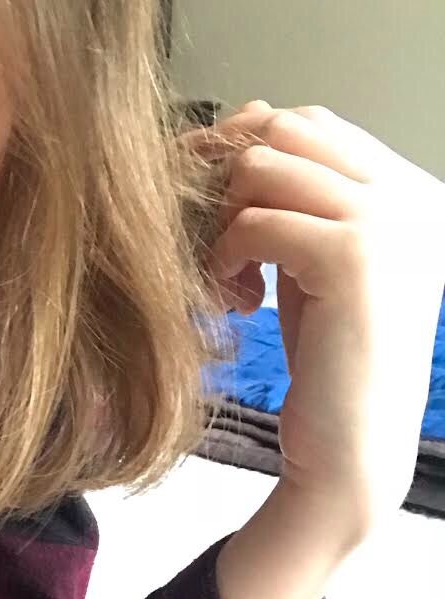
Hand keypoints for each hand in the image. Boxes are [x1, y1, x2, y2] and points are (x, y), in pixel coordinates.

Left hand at [183, 99, 444, 533]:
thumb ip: (300, 209)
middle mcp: (410, 196)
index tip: (216, 212)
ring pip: (264, 167)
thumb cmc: (332, 365)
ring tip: (226, 276)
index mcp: (409, 194)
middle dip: (230, 177)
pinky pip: (255, 221)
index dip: (248, 155)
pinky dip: (225, 255)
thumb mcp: (320, 271)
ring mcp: (388, 222)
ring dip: (224, 218)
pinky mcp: (353, 258)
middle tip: (213, 238)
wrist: (353, 448)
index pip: (313, 126)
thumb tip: (246, 137)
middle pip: (287, 129)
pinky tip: (231, 298)